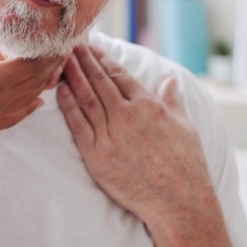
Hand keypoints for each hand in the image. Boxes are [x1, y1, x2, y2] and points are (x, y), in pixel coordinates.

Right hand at [0, 6, 62, 152]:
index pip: (32, 65)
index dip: (48, 54)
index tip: (61, 43)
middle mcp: (4, 97)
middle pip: (36, 80)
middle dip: (52, 66)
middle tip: (65, 53)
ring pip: (30, 97)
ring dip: (45, 84)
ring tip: (55, 73)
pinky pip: (18, 115)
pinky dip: (31, 107)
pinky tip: (37, 105)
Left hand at [56, 44, 210, 225]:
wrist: (178, 202)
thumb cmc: (186, 165)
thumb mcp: (185, 127)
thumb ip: (171, 101)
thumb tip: (169, 81)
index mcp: (149, 106)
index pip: (119, 74)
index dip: (103, 58)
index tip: (92, 47)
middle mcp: (128, 116)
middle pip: (99, 81)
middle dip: (83, 60)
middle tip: (69, 44)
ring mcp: (110, 136)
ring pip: (86, 99)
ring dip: (72, 76)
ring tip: (61, 59)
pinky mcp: (97, 156)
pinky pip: (78, 125)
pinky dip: (67, 106)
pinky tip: (60, 90)